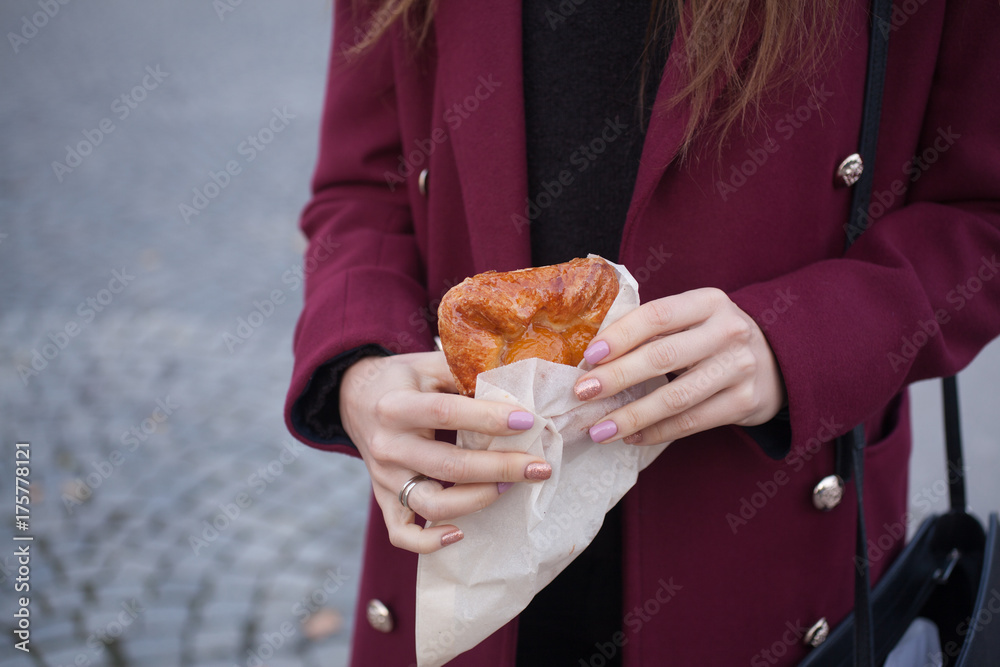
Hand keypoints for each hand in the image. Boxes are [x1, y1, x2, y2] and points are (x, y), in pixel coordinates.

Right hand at [340, 351, 550, 553]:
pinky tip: (461, 533)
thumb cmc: (404, 380)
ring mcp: (384, 478)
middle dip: (501, 468)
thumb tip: (515, 392)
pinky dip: (430, 541)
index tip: (528, 420)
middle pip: (448, 465)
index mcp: (396, 405)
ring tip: (510, 487)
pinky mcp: (383, 499)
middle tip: (539, 467)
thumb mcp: (428, 364)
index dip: (489, 418)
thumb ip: (465, 373)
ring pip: (431, 504)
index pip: (447, 413)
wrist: (356, 399)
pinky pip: (402, 534)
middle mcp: (388, 445)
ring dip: (478, 500)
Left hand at [572, 287, 785, 446]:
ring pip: (676, 397)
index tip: (589, 356)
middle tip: (583, 393)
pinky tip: (631, 437)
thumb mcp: (693, 317)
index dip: (620, 335)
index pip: (657, 316)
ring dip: (632, 416)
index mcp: (708, 302)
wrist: (776, 360)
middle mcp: (728, 331)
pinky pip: (692, 422)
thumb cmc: (712, 337)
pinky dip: (657, 432)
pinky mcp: (745, 402)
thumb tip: (593, 356)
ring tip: (599, 429)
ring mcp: (740, 368)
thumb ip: (654, 328)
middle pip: (663, 357)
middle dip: (617, 377)